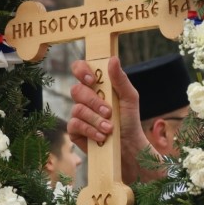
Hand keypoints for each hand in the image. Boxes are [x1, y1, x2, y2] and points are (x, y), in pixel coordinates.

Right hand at [67, 56, 151, 179]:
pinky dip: (91, 130)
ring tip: (110, 128)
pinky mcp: (74, 131)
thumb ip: (120, 79)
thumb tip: (113, 59)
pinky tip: (102, 136)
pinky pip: (75, 125)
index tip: (92, 80)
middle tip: (109, 111)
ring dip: (96, 119)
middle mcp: (84, 98)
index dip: (81, 71)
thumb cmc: (129, 119)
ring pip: (77, 109)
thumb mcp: (129, 98)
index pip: (80, 69)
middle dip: (94, 101)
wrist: (129, 146)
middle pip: (76, 90)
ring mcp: (77, 114)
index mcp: (96, 86)